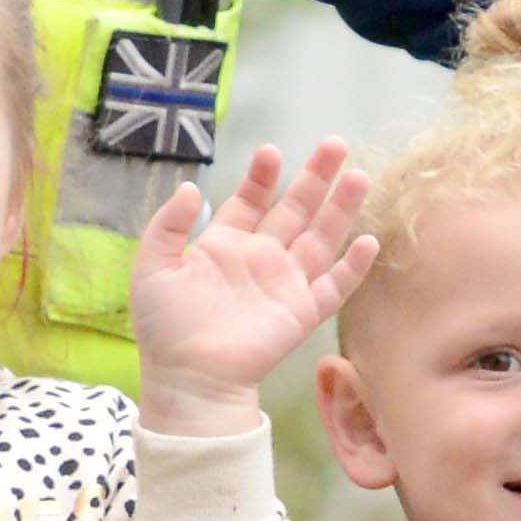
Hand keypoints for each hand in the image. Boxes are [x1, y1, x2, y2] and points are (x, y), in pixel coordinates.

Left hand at [126, 136, 376, 413]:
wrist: (187, 376)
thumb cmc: (164, 326)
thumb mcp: (152, 267)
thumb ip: (167, 225)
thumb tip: (189, 187)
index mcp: (224, 245)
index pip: (250, 201)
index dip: (262, 176)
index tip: (271, 151)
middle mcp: (260, 258)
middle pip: (295, 210)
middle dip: (315, 177)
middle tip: (336, 144)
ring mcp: (285, 284)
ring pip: (322, 239)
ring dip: (341, 209)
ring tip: (360, 176)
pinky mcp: (301, 313)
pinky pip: (334, 287)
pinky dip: (353, 267)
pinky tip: (368, 241)